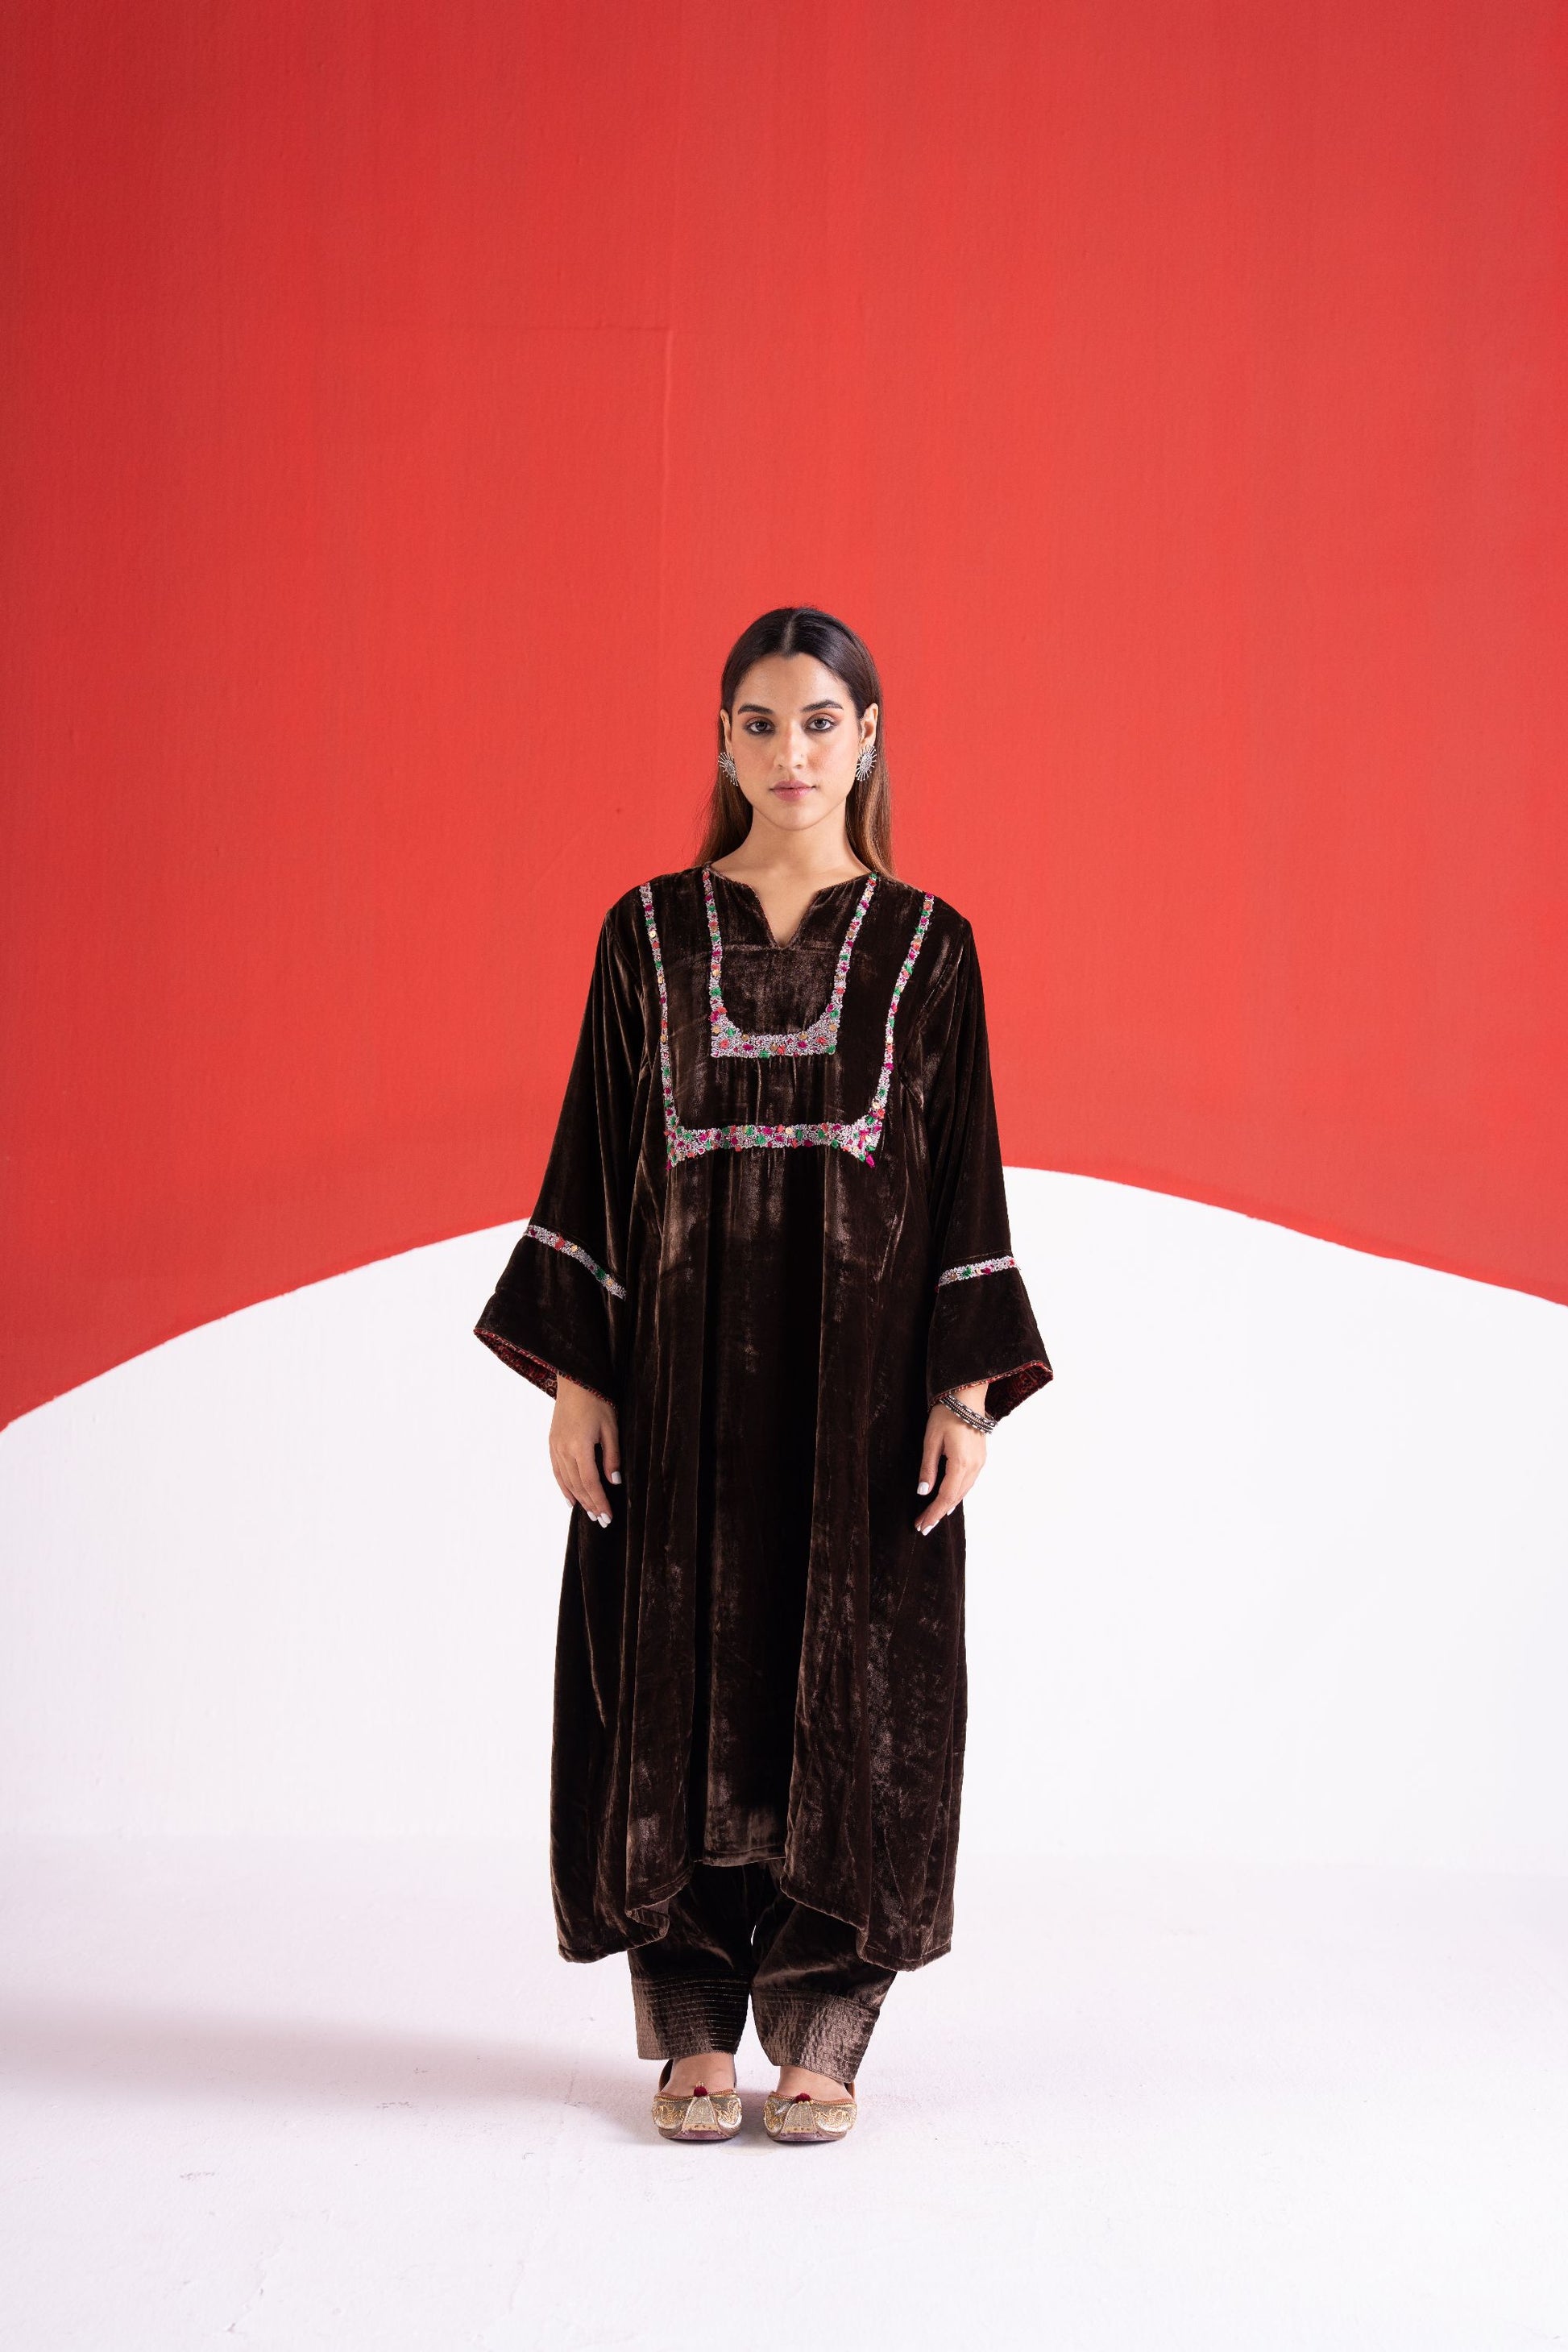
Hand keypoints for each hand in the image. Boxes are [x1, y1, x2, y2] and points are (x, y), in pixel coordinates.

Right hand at [549, 1374, 621, 1528]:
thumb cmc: (597, 1401)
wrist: (575, 1381)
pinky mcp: (552, 1444)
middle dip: (591, 1505)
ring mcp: (555, 1447)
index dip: (600, 1501)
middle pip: (578, 1486)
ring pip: (566, 1481)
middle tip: (601, 1521)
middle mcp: (564, 1450)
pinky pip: (556, 1472)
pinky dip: (563, 1488)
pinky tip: (570, 1500)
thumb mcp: (611, 1427)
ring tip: (589, 1513)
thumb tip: (614, 1481)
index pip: (591, 1482)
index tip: (608, 1516)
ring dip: (578, 1499)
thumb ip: (612, 1456)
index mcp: (580, 1446)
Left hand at [914, 1382, 988, 1534]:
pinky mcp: (981, 1458)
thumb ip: (927, 1468)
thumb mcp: (931, 1441)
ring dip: (948, 1506)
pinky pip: (969, 1483)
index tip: (922, 1526)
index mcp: (961, 1464)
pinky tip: (949, 1500)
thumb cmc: (946, 1414)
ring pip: (963, 1492)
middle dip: (938, 1513)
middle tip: (923, 1526)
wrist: (966, 1396)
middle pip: (955, 1498)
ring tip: (933, 1517)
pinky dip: (957, 1494)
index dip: (933, 1513)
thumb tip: (923, 1492)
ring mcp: (980, 1463)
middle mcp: (974, 1467)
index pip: (945, 1496)